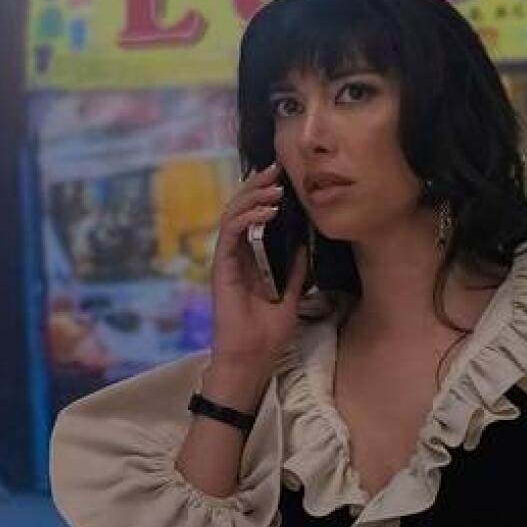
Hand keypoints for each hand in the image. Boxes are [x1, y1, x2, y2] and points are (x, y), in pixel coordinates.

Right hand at [210, 164, 306, 367]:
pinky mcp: (221, 266)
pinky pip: (230, 233)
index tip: (285, 179)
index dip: (266, 195)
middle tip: (277, 169)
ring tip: (275, 189)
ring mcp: (227, 259)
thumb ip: (295, 271)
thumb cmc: (269, 334)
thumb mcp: (292, 296)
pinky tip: (266, 212)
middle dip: (258, 186)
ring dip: (254, 197)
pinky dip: (247, 218)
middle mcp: (237, 255)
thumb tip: (305, 246)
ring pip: (232, 215)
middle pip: (241, 209)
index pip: (254, 218)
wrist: (253, 357)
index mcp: (251, 260)